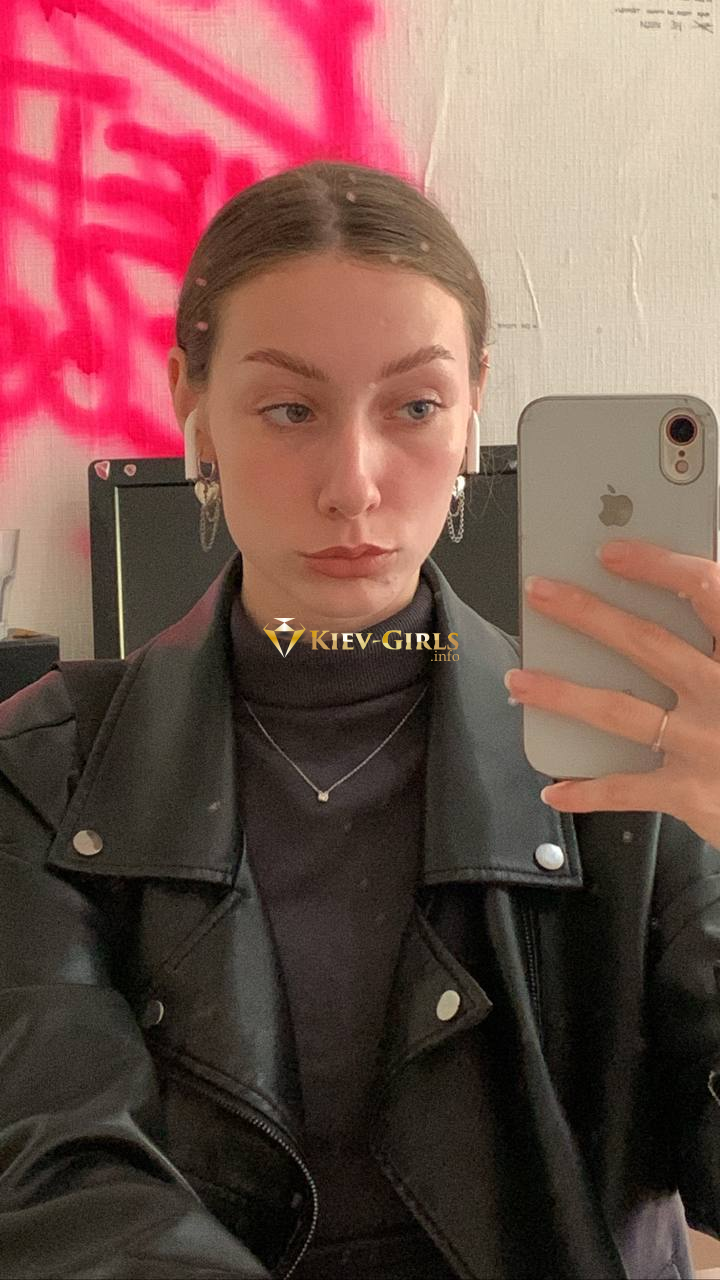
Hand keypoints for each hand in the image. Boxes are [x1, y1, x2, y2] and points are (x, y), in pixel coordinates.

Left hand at [503, 538, 719, 846]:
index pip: (708, 592)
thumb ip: (718, 631)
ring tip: (520, 679)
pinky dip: (586, 790)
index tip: (612, 551)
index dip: (658, 567)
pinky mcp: (692, 793)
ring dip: (562, 693)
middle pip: (647, 643)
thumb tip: (687, 591)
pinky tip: (554, 786)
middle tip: (541, 592)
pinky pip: (626, 789)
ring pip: (620, 712)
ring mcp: (706, 745)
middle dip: (586, 614)